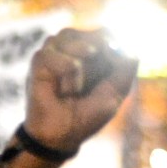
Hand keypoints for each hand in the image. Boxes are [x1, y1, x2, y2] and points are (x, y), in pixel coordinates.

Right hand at [25, 29, 137, 152]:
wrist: (62, 136)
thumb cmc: (87, 115)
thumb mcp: (116, 92)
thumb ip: (127, 66)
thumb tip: (124, 42)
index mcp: (94, 52)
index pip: (108, 33)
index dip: (114, 47)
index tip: (112, 71)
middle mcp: (73, 47)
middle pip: (93, 31)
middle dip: (98, 55)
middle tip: (92, 82)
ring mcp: (55, 51)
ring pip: (69, 35)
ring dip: (78, 63)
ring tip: (75, 89)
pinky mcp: (39, 60)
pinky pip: (52, 52)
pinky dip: (64, 70)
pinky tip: (63, 90)